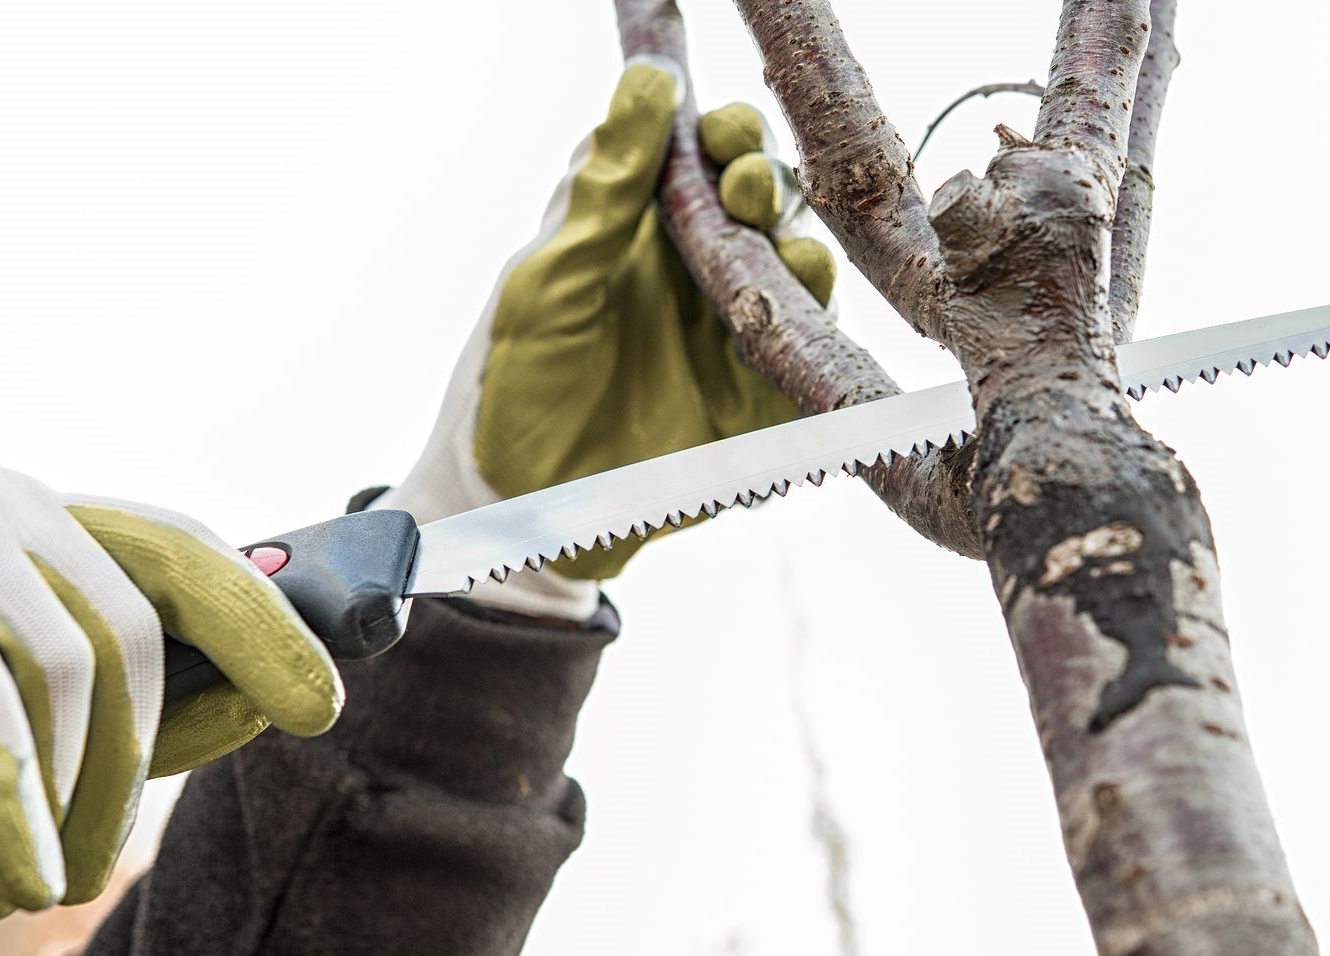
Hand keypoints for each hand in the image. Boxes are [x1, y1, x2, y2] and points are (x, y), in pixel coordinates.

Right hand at [0, 450, 339, 917]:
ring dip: (58, 803)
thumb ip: (118, 704)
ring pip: (57, 665)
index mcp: (35, 522)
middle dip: (127, 770)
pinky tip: (8, 868)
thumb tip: (254, 705)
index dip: (258, 624)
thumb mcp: (4, 704)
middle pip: (125, 629)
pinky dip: (3, 799)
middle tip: (79, 872)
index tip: (316, 700)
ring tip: (24, 884)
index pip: (177, 552)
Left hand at [380, 60, 834, 604]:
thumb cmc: (515, 380)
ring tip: (782, 251)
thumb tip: (648, 79)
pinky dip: (813, 325)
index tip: (718, 130)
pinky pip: (805, 351)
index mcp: (636, 228)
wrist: (523, 504)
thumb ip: (601, 189)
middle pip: (758, 199)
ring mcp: (729, 330)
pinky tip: (800, 311)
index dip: (719, 132)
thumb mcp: (548, 278)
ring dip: (797, 245)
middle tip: (744, 188)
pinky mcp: (758, 396)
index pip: (696, 153)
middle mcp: (691, 268)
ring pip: (794, 265)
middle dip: (763, 180)